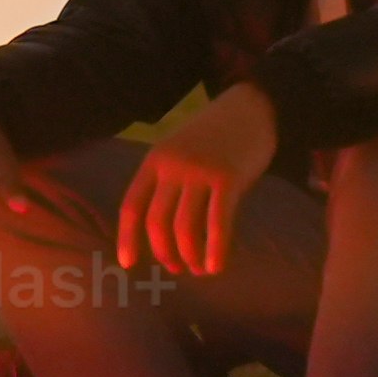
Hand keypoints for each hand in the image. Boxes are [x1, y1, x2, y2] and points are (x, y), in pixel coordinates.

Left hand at [115, 85, 280, 282]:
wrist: (250, 107)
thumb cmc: (214, 137)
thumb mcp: (179, 152)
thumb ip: (168, 182)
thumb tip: (163, 231)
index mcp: (155, 161)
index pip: (132, 206)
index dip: (127, 238)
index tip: (127, 264)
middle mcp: (172, 166)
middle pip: (157, 222)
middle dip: (164, 252)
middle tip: (176, 268)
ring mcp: (200, 172)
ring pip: (185, 227)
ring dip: (189, 255)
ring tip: (198, 269)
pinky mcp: (229, 179)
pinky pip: (218, 223)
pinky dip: (215, 250)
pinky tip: (216, 266)